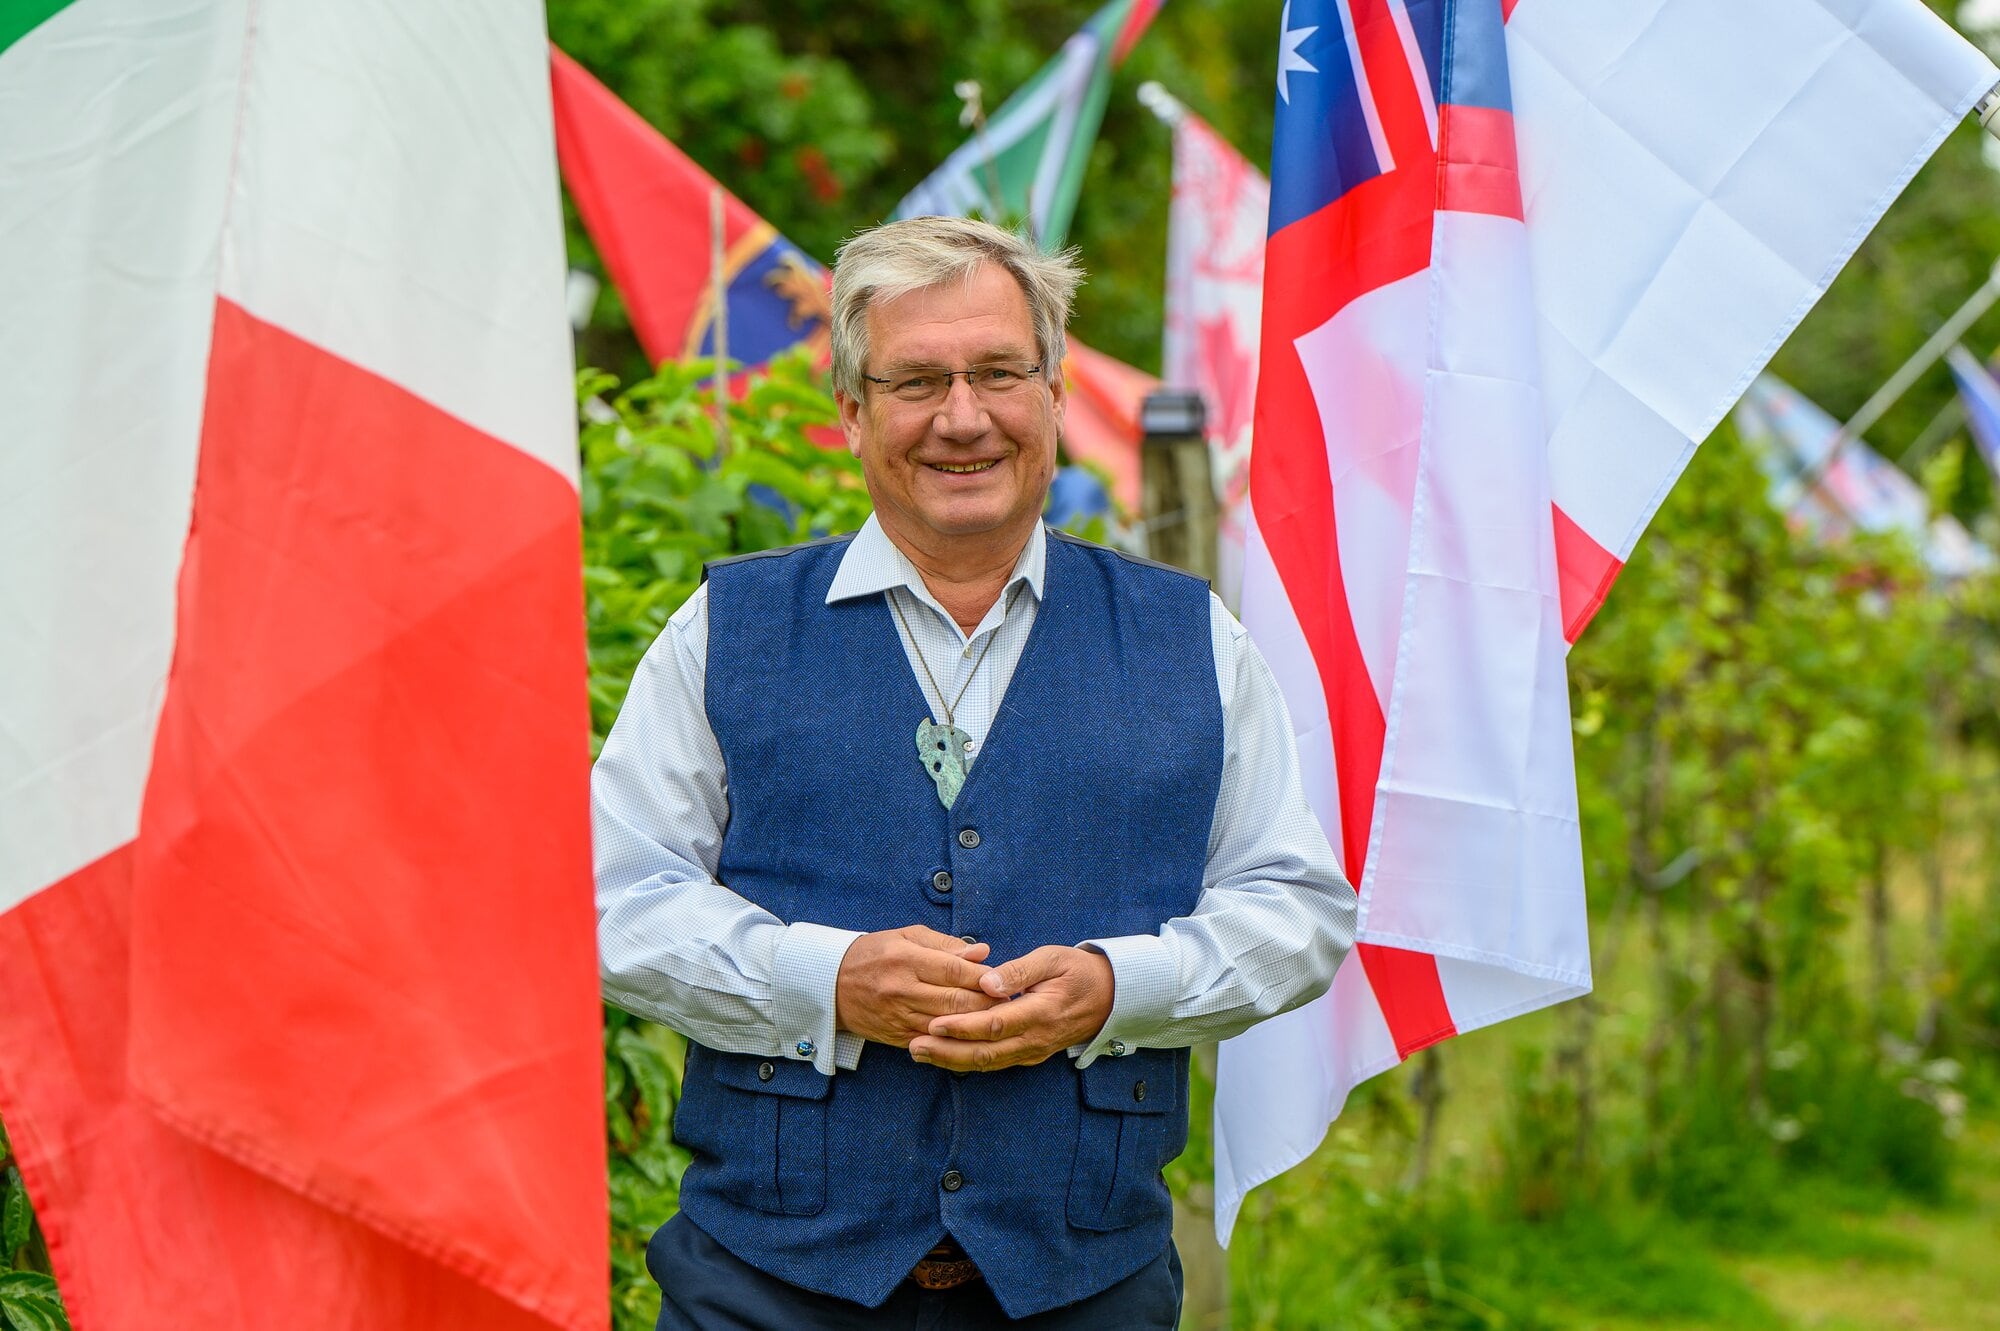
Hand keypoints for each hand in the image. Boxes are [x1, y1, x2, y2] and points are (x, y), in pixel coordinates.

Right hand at [834, 925, 999, 1047]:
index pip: (954, 969)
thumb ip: (946, 945)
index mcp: (906, 958)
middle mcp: (902, 989)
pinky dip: (955, 1040)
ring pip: (948, 1024)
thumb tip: (983, 952)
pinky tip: (973, 1036)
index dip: (983, 976)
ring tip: (998, 1020)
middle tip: (1009, 1003)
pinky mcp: (896, 1036)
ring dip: (976, 1024)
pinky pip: (933, 1041)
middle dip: (987, 1003)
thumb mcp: (906, 936)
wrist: (830, 984)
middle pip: (956, 1000)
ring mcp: (898, 1016)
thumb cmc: (874, 953)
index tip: (1004, 980)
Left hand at [909, 945, 1113, 1071]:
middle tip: (914, 1046)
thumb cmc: (1078, 971)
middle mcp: (1036, 1038)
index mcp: (1042, 1012)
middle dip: (947, 1052)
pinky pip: (996, 1063)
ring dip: (952, 1060)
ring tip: (920, 1052)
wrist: (1110, 997)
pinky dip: (968, 1062)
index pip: (995, 1024)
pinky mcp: (1030, 1055)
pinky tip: (945, 1056)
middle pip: (986, 1053)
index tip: (934, 1023)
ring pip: (988, 1063)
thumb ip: (1019, 970)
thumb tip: (988, 983)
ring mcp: (1034, 1050)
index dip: (963, 1027)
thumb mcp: (1053, 957)